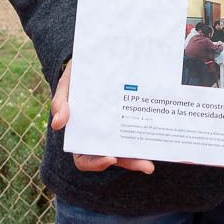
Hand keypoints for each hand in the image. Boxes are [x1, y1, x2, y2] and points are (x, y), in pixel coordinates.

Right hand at [51, 60, 154, 174]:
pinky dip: (152, 135)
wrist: (97, 58)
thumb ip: (61, 101)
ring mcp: (119, 128)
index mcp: (82, 135)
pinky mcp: (134, 117)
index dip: (96, 163)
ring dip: (144, 155)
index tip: (110, 158)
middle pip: (114, 157)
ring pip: (131, 149)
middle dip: (131, 163)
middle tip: (147, 165)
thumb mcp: (67, 85)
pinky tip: (164, 135)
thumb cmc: (78, 76)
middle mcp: (102, 136)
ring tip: (158, 158)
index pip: (85, 159)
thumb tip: (58, 123)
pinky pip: (142, 130)